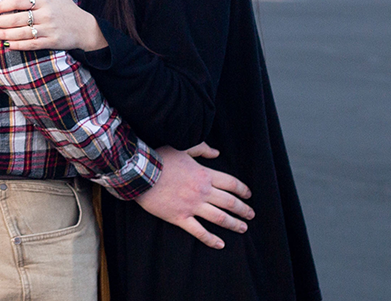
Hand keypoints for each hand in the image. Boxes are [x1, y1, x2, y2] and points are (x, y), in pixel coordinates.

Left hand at [0, 0, 106, 51]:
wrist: (86, 29)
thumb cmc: (68, 9)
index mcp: (45, 0)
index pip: (20, 1)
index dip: (4, 5)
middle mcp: (46, 14)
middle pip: (19, 17)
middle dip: (2, 20)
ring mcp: (49, 29)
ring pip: (23, 32)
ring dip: (6, 33)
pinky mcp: (52, 42)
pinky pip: (32, 44)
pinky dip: (19, 45)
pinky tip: (7, 45)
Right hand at [132, 145, 253, 248]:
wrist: (139, 172)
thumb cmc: (159, 158)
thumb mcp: (182, 147)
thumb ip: (201, 149)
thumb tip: (216, 152)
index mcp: (204, 174)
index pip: (231, 183)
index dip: (243, 190)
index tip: (248, 195)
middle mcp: (202, 191)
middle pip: (230, 202)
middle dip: (243, 210)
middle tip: (251, 214)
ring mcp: (192, 206)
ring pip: (219, 218)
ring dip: (234, 224)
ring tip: (243, 228)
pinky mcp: (180, 217)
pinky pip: (199, 231)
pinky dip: (211, 239)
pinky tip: (220, 244)